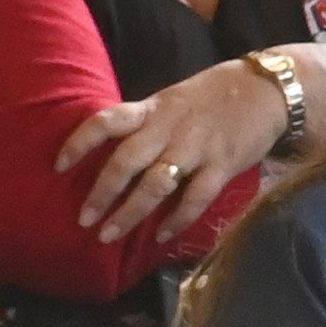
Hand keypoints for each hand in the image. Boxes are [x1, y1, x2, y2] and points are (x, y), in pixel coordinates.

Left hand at [56, 57, 292, 245]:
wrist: (267, 90)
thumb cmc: (214, 96)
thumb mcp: (172, 100)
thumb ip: (146, 123)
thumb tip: (112, 148)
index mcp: (153, 109)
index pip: (106, 121)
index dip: (79, 142)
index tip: (58, 165)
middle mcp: (169, 129)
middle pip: (125, 161)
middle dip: (101, 192)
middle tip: (83, 219)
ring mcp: (196, 148)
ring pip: (155, 184)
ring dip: (130, 213)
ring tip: (108, 235)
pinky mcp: (222, 166)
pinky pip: (195, 198)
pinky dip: (177, 220)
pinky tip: (161, 237)